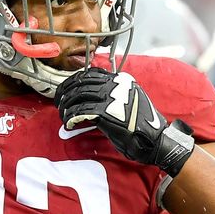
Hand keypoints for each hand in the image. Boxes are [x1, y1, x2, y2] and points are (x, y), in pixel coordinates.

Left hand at [54, 67, 194, 176]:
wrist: (156, 140)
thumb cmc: (143, 125)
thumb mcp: (131, 101)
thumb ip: (113, 94)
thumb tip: (91, 96)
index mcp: (121, 79)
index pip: (90, 73)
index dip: (73, 81)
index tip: (65, 89)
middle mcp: (116, 85)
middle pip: (81, 82)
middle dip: (65, 92)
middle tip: (58, 102)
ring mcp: (112, 97)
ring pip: (78, 96)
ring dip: (66, 106)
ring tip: (62, 114)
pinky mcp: (107, 112)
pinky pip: (81, 111)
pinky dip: (71, 117)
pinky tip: (69, 123)